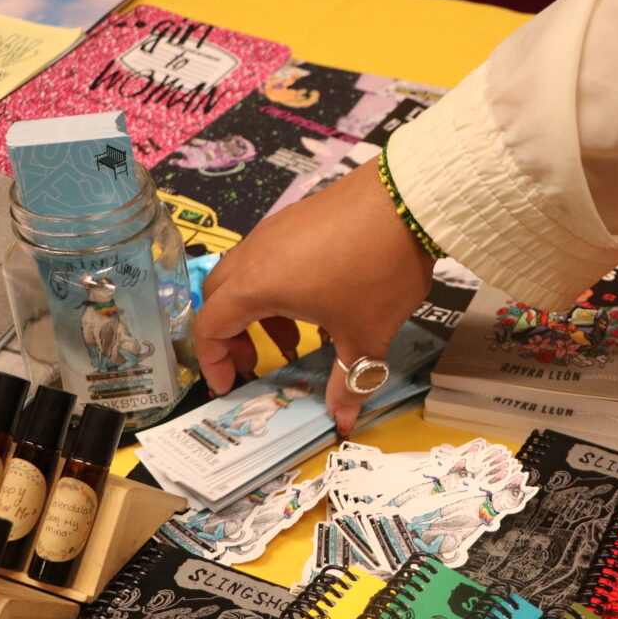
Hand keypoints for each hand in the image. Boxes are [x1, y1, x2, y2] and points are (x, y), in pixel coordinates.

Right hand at [194, 160, 435, 432]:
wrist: (408, 200)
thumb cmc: (377, 271)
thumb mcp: (365, 335)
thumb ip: (350, 381)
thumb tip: (343, 418)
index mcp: (256, 285)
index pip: (209, 327)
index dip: (213, 362)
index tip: (229, 386)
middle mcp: (255, 253)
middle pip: (219, 298)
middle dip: (231, 336)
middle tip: (256, 363)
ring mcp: (275, 229)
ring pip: (246, 275)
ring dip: (259, 312)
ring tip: (295, 338)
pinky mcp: (298, 216)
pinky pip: (271, 257)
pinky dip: (279, 286)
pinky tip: (320, 300)